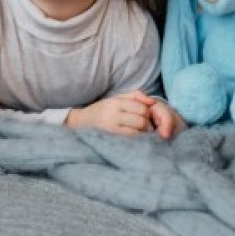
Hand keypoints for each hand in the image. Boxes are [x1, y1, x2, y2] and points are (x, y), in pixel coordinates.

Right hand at [66, 91, 184, 139]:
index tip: (146, 115)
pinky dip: (136, 138)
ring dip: (143, 133)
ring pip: (138, 132)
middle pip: (141, 121)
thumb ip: (136, 95)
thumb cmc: (104, 109)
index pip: (141, 108)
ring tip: (139, 131)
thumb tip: (152, 102)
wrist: (82, 121)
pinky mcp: (111, 139)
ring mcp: (112, 128)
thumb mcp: (117, 97)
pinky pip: (131, 140)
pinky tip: (133, 137)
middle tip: (145, 124)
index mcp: (116, 102)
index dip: (148, 113)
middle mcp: (113, 115)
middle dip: (147, 123)